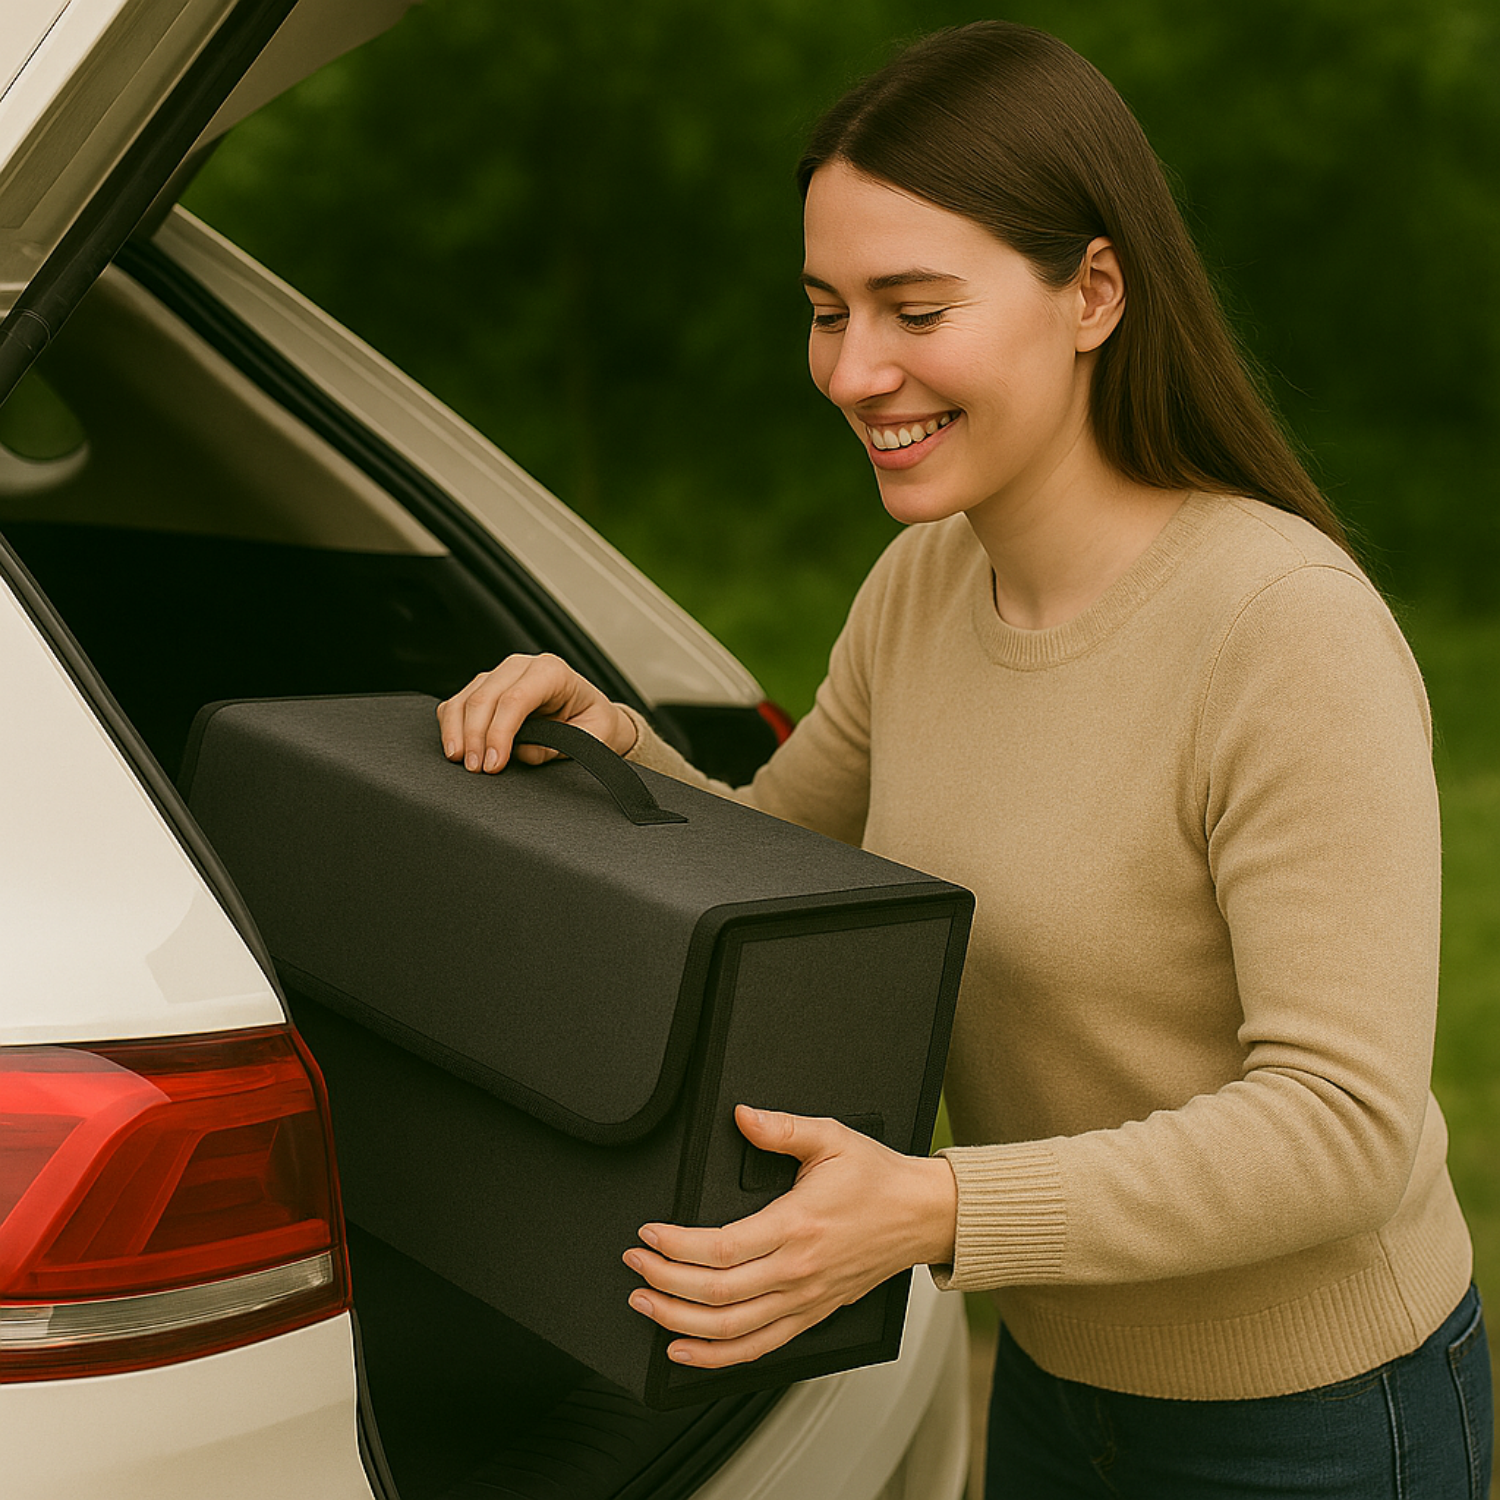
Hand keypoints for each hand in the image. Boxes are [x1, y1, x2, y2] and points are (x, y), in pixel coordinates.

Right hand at [435, 653, 636, 770]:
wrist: (591, 714)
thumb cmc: (592, 722)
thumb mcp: (591, 737)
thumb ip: (557, 745)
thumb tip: (522, 752)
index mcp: (552, 672)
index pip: (515, 699)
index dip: (499, 733)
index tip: (493, 764)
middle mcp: (522, 666)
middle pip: (485, 697)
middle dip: (476, 736)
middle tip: (476, 769)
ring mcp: (500, 674)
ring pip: (466, 698)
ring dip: (458, 732)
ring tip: (462, 762)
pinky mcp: (484, 687)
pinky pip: (457, 703)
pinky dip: (451, 725)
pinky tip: (456, 748)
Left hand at [621, 1105, 957, 1368]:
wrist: (922, 1215)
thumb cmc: (878, 1178)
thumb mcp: (830, 1136)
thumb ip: (781, 1126)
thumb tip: (742, 1115)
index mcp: (797, 1225)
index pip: (721, 1248)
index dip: (676, 1247)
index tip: (648, 1235)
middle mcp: (797, 1271)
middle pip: (716, 1294)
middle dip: (665, 1282)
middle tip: (635, 1267)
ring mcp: (804, 1300)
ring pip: (732, 1331)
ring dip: (680, 1323)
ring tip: (646, 1304)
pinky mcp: (811, 1315)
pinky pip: (758, 1349)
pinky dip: (717, 1356)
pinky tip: (685, 1348)